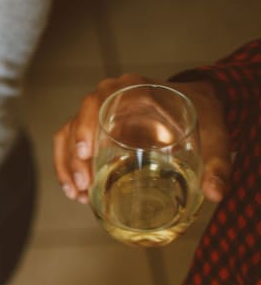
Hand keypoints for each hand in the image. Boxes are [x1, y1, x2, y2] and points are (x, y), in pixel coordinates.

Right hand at [53, 74, 229, 203]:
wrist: (195, 106)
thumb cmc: (201, 114)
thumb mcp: (214, 134)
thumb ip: (218, 162)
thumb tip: (215, 194)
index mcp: (134, 89)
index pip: (99, 100)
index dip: (86, 125)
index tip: (85, 152)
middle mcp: (109, 98)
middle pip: (77, 121)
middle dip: (74, 156)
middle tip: (85, 185)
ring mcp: (98, 114)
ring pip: (67, 135)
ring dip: (66, 165)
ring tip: (77, 195)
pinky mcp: (93, 130)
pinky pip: (69, 145)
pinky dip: (66, 168)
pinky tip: (75, 192)